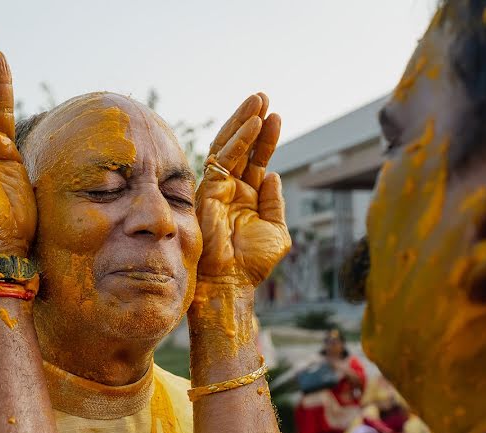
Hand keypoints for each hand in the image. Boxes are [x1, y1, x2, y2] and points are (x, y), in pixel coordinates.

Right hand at [196, 94, 290, 287]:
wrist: (232, 282)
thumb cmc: (253, 263)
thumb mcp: (276, 231)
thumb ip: (274, 202)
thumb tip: (273, 174)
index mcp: (246, 197)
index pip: (256, 159)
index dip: (266, 138)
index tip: (276, 115)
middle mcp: (230, 189)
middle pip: (241, 147)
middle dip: (251, 120)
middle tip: (263, 96)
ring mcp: (218, 189)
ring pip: (228, 147)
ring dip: (243, 122)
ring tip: (258, 100)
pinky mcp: (208, 191)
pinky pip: (224, 160)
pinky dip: (239, 141)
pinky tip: (254, 125)